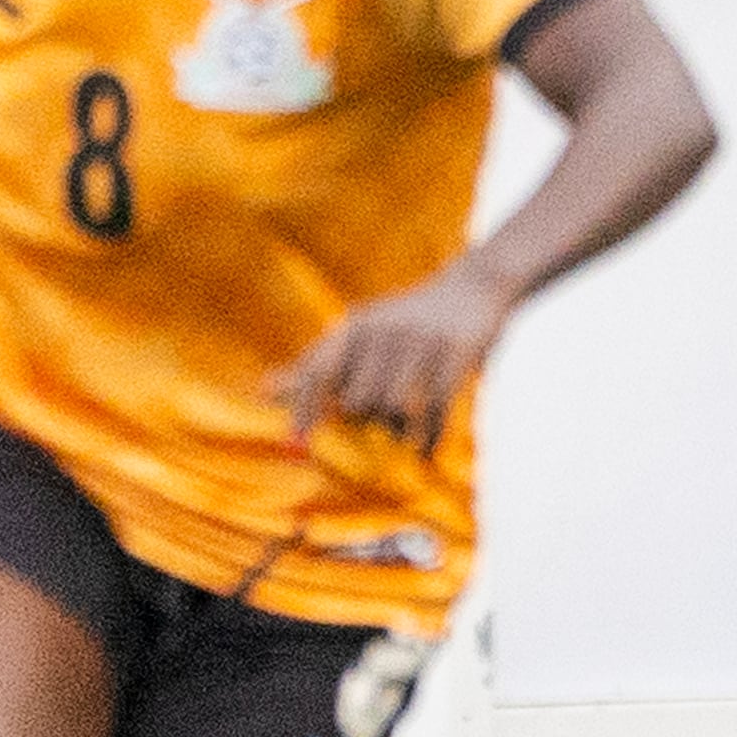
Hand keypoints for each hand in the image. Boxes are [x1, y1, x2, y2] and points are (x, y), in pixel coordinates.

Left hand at [267, 261, 511, 447]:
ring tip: (402, 433)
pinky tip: (424, 449)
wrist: (474, 288)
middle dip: (365, 423)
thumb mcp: (360, 334)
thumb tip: (262, 391)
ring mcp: (421, 342)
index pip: (318, 371)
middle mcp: (383, 331)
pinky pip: (434, 410)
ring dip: (396, 431)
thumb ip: (317, 365)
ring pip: (392, 407)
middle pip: (357, 400)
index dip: (304, 408)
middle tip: (377, 427)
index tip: (294, 442)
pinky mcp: (456, 354)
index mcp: (355, 326)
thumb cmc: (404, 321)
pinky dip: (426, 438)